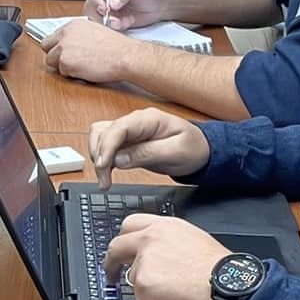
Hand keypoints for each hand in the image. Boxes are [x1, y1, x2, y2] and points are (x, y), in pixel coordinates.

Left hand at [42, 18, 143, 85]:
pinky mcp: (65, 62)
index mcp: (72, 25)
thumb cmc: (115, 47)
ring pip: (51, 61)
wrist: (123, 56)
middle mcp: (65, 34)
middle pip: (46, 48)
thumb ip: (78, 36)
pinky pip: (61, 72)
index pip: (52, 37)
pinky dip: (71, 74)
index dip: (58, 47)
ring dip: (63, 66)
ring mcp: (63, 48)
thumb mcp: (94, 31)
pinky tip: (85, 71)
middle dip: (55, 56)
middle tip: (69, 62)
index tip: (63, 53)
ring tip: (81, 66)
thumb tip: (71, 45)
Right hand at [80, 0, 165, 29]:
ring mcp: (105, 10)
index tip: (105, 8)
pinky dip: (117, 28)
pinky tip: (128, 21)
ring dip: (110, 23)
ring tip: (125, 20)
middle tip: (115, 19)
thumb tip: (112, 3)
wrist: (159, 4)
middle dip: (101, 16)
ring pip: (96, 20)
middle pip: (89, 8)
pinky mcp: (111, 21)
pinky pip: (106, 28)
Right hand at [86, 108, 209, 187]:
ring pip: (99, 137)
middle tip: (105, 180)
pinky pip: (106, 147)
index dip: (106, 146)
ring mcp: (129, 131)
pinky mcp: (127, 143)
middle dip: (99, 156)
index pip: (118, 127)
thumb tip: (119, 159)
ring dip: (97, 158)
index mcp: (148, 119)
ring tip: (105, 179)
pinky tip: (108, 174)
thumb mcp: (176, 152)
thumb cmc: (193, 148)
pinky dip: (102, 160)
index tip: (103, 166)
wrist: (201, 151)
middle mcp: (134, 122)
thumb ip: (147, 154)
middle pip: (102, 132)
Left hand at [103, 214, 229, 299]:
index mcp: (163, 227)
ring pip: (133, 278)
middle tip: (111, 273)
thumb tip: (156, 252)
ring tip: (174, 291)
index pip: (129, 225)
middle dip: (111, 262)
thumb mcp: (193, 239)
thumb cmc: (218, 268)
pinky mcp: (143, 287)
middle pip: (116, 248)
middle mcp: (149, 241)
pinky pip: (141, 298)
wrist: (226, 286)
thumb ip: (168, 241)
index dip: (123, 239)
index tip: (120, 248)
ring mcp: (143, 263)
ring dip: (146, 287)